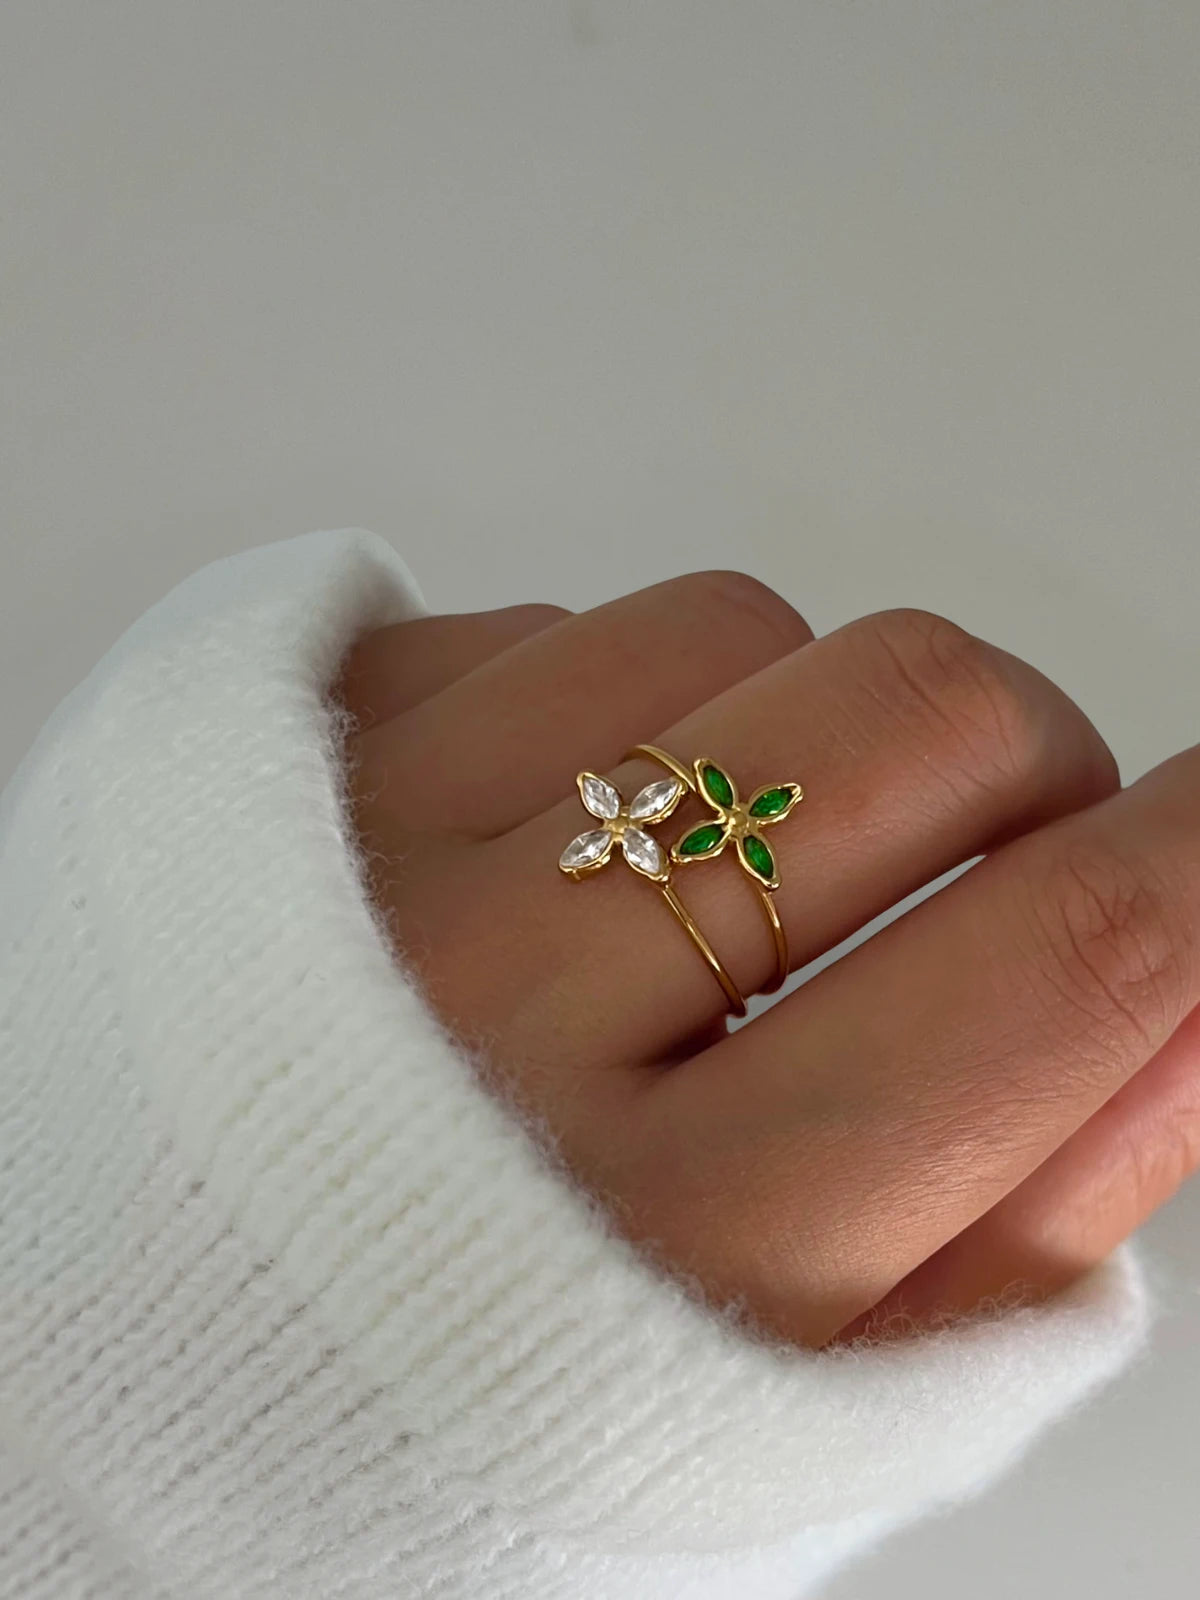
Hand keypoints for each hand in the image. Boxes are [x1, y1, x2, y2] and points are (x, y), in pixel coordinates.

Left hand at [337, 574, 1199, 1347]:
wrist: (171, 1342)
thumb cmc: (477, 1395)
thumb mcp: (793, 1396)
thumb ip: (1033, 1212)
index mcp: (677, 1245)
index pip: (1055, 962)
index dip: (1199, 852)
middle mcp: (504, 1023)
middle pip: (915, 721)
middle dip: (1026, 757)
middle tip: (989, 843)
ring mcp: (367, 853)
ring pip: (743, 628)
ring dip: (809, 729)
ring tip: (738, 877)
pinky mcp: (282, 752)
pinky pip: (557, 624)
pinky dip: (633, 709)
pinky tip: (584, 848)